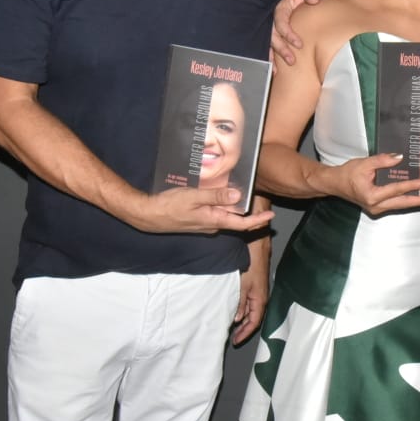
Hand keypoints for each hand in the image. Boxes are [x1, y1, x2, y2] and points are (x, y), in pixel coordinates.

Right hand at [120, 186, 274, 234]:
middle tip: (261, 202)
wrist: (148, 216)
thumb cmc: (170, 205)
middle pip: (236, 221)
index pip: (242, 224)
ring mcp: (204, 225)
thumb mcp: (194, 197)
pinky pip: (216, 215)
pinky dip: (223, 207)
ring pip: (225, 217)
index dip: (258, 221)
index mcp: (214, 220)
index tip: (271, 217)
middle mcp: (212, 225)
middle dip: (249, 213)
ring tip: (243, 194)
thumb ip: (215, 196)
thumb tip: (238, 195)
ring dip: (235, 209)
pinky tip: (221, 196)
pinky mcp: (197, 221)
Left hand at [232, 235, 270, 343]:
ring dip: (243, 319)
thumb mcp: (241, 284)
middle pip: (254, 318)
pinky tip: (236, 309)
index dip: (245, 333)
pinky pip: (250, 302)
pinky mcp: (255, 283)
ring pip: (252, 310)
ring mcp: (259, 290)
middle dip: (244, 329)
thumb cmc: (250, 261)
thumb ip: (239, 302)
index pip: (254, 322)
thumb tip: (237, 319)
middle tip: (234, 337)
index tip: (235, 341)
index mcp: (260, 299)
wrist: (256, 242)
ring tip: (233, 326)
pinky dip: (243, 309)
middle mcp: (261, 296)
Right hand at [269, 0, 321, 65]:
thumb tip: (314, 0)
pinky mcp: (276, 37)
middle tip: (292, 60)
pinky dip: (271, 60)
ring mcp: (274, 29)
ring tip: (278, 71)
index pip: (280, 21)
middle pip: (273, 36)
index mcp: (282, 8)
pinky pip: (270, 48)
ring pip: (269, 44)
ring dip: (274, 57)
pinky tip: (274, 72)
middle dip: (281, 49)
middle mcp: (275, 20)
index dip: (287, 33)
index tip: (299, 44)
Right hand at [325, 153, 419, 216]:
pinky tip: (416, 197)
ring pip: (401, 206)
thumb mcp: (365, 163)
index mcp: (372, 196)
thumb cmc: (347, 173)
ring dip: (416, 202)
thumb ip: (383, 160)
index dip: (412, 185)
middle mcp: (376, 206)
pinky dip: (406, 200)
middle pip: (403, 204)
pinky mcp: (377, 208)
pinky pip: (395, 204)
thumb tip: (400, 157)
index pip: (397, 189)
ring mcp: (376, 209)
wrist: (334, 183)